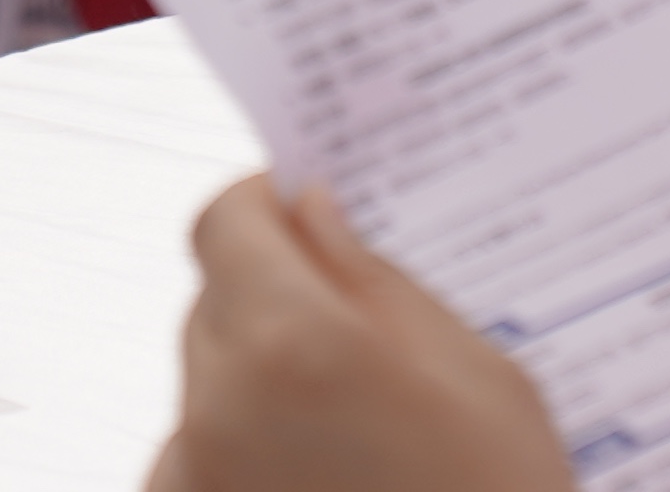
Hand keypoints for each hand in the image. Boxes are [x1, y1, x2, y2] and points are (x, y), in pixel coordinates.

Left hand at [145, 177, 568, 491]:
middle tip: (365, 335)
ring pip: (210, 386)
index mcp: (289, 342)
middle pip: (215, 304)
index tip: (301, 207)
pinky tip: (332, 482)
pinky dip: (250, 456)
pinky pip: (204, 461)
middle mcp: (215, 409)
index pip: (223, 221)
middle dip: (277, 300)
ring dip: (265, 386)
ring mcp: (192, 480)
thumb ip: (375, 282)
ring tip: (363, 437)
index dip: (264, 206)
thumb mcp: (477, 375)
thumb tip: (314, 215)